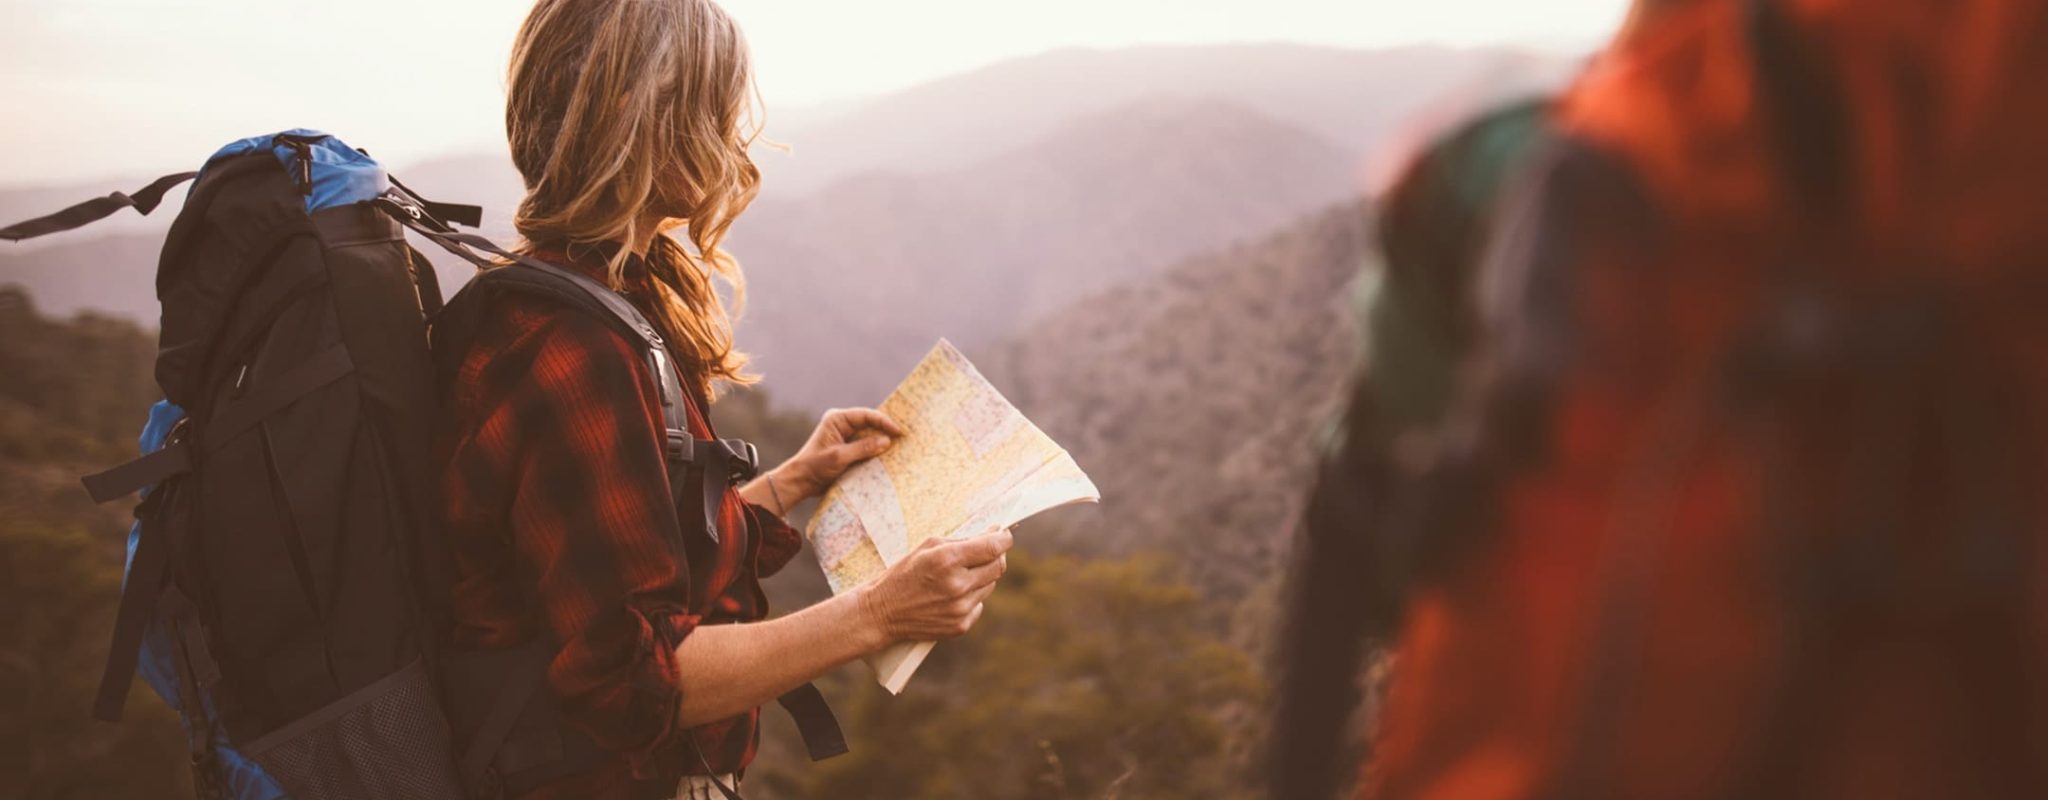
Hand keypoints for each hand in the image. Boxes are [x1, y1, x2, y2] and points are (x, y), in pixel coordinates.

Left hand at [777, 407, 905, 500]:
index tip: (898, 431)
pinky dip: (876, 451)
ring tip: (901, 446)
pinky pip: (867, 447)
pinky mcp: (849, 449)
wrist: (801, 482)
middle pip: (870, 423)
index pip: (866, 415)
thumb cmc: (815, 466)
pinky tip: (888, 456)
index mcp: (837, 419)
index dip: (884, 421)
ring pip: (870, 435)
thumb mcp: (839, 457)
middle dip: (886, 430)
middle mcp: (842, 425)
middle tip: (905, 437)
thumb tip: (886, 441)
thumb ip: (863, 448)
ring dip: (882, 442)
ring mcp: (846, 437)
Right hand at [857, 529, 1013, 642]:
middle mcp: (957, 585)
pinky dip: (972, 597)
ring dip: (981, 577)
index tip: (1004, 534)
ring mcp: (960, 608)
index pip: (993, 547)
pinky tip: (951, 596)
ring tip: (958, 576)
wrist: (882, 613)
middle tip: (985, 551)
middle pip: (998, 566)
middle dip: (996, 556)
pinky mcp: (961, 626)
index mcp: (947, 560)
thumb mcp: (927, 547)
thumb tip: (992, 534)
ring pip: (990, 585)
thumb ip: (961, 539)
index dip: (1003, 538)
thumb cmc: (904, 573)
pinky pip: (979, 605)